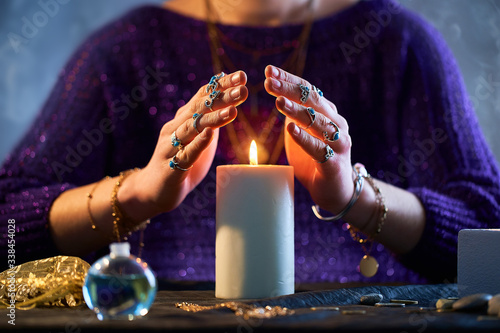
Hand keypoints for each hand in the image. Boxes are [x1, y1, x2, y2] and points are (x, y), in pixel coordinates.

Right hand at [120, 70, 247, 219]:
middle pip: (199, 108)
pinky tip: (210, 134)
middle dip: (222, 97)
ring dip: (213, 118)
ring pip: (193, 128)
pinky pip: (186, 153)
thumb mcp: (198, 139)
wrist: (153, 191)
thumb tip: (229, 102)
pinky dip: (198, 143)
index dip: (221, 86)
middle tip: (243, 88)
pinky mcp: (171, 167)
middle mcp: (174, 128)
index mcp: (182, 120)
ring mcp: (171, 147)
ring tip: (233, 110)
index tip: (241, 76)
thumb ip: (209, 122)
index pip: (202, 97)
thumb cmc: (179, 162)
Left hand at [264, 65, 354, 215]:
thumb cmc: (316, 158)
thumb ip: (296, 115)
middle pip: (313, 101)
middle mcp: (336, 124)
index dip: (289, 79)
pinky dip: (305, 139)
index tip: (269, 71)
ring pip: (318, 123)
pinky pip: (319, 149)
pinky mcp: (334, 164)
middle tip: (269, 82)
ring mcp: (338, 143)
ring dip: (297, 111)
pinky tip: (291, 129)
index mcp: (328, 113)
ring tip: (278, 102)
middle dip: (290, 90)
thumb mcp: (304, 132)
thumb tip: (280, 94)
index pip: (309, 90)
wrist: (336, 190)